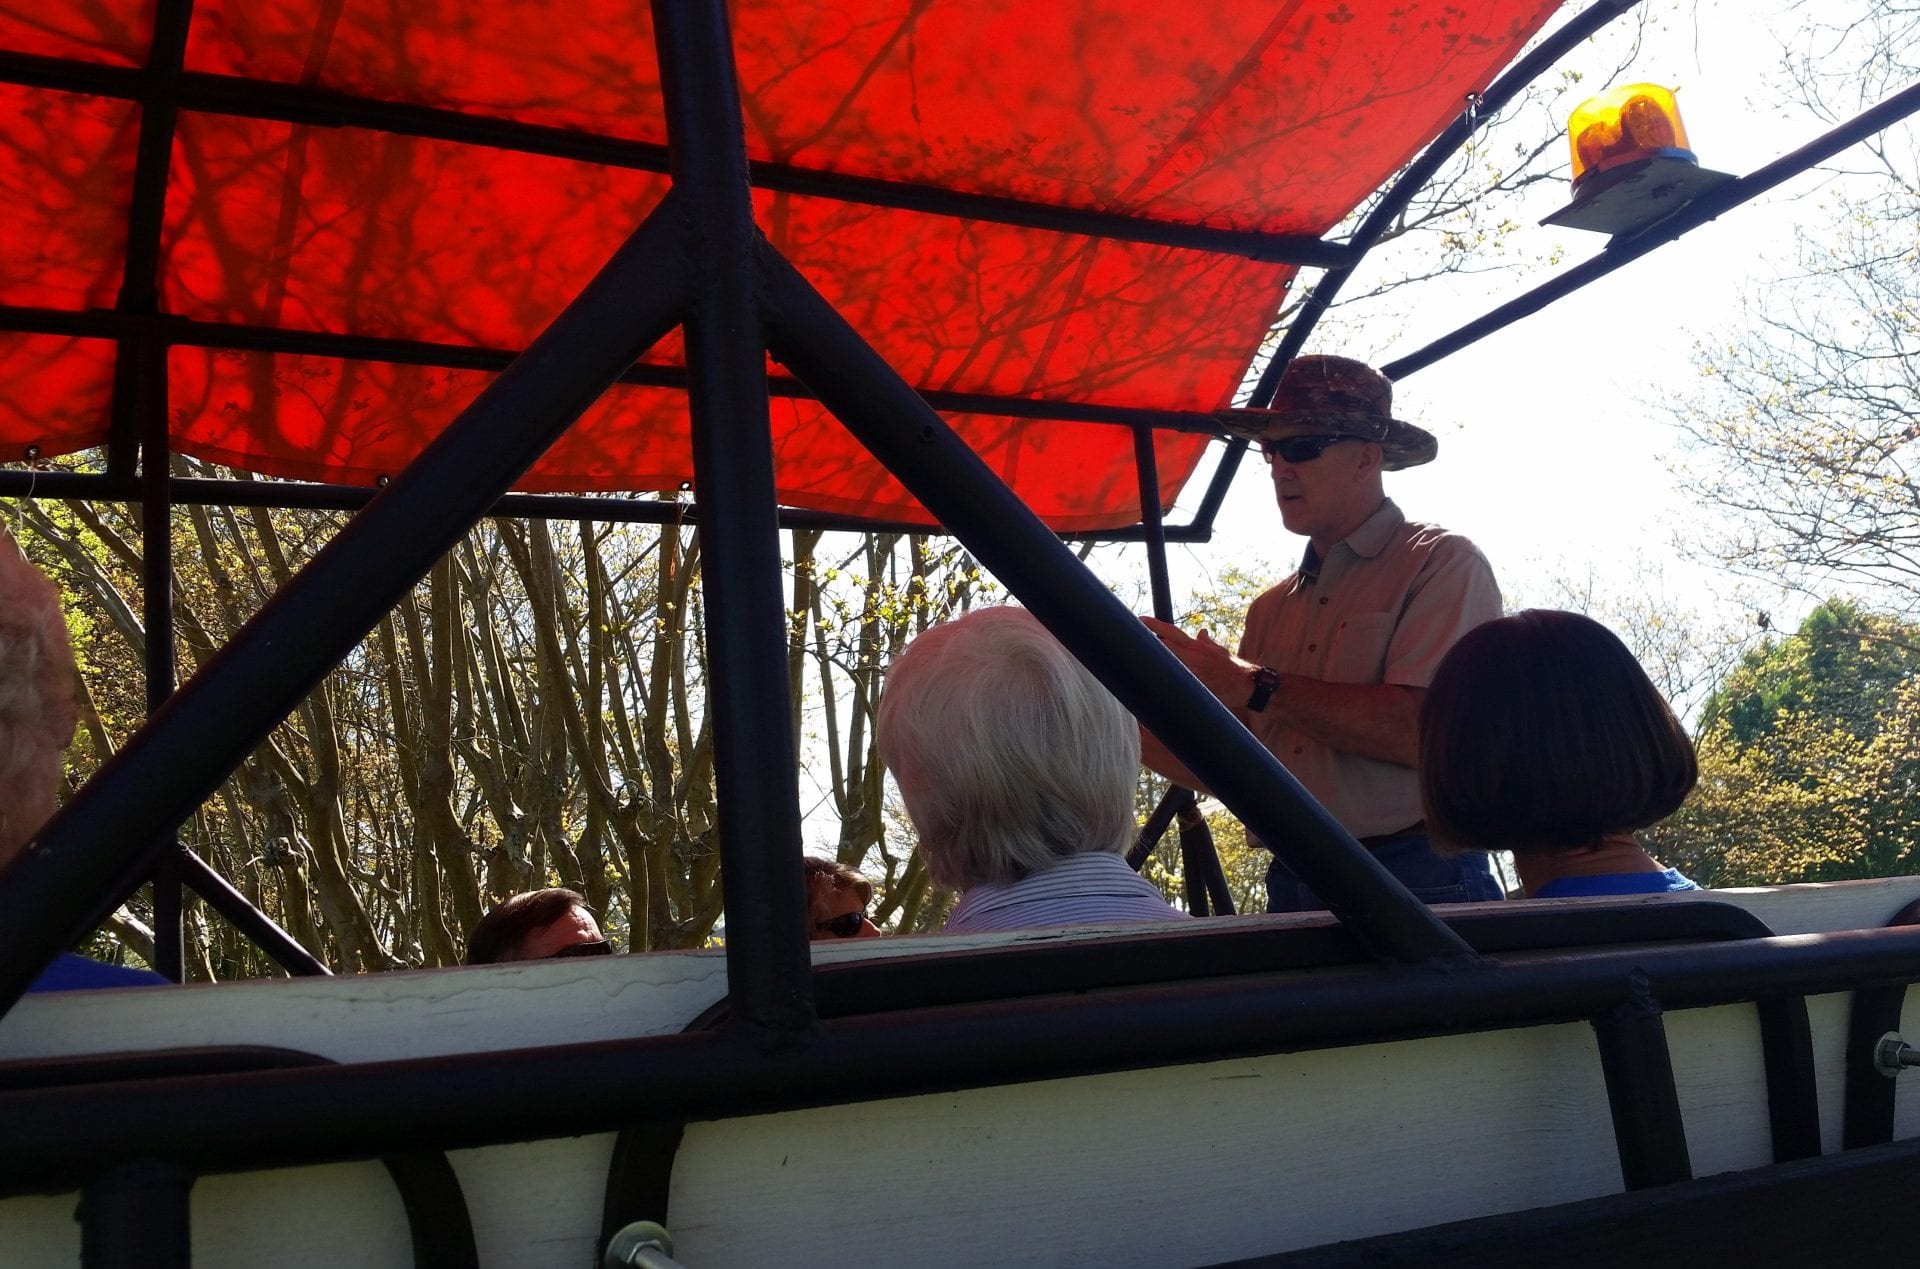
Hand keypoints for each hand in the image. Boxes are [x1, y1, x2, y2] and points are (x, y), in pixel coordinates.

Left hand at [1141, 616, 1259, 704]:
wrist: (1247, 683)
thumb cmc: (1232, 668)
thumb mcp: (1219, 651)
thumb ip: (1207, 642)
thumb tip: (1202, 632)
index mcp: (1196, 646)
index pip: (1172, 632)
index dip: (1155, 625)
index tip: (1140, 619)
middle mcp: (1192, 655)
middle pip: (1164, 644)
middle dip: (1147, 640)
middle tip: (1130, 635)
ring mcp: (1193, 670)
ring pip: (1168, 661)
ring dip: (1154, 659)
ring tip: (1136, 655)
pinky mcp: (1196, 684)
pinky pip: (1178, 680)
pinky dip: (1166, 678)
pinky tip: (1152, 680)